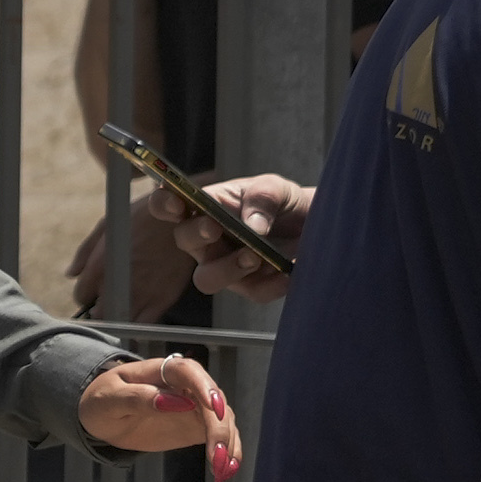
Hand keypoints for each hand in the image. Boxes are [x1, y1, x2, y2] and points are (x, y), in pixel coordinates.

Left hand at [66, 207, 191, 316]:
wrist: (185, 216)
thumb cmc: (144, 217)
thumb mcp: (108, 224)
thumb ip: (86, 252)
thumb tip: (71, 274)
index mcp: (100, 266)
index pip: (81, 296)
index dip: (87, 294)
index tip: (95, 290)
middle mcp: (117, 285)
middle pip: (98, 314)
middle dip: (101, 309)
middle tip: (110, 300)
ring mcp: (141, 295)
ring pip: (120, 323)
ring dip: (119, 318)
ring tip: (126, 306)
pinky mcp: (162, 301)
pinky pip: (145, 326)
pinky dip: (140, 328)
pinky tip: (141, 316)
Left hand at [76, 352, 241, 479]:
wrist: (102, 415)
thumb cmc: (103, 400)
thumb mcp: (110, 399)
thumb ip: (138, 398)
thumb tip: (175, 402)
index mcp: (161, 371)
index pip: (188, 372)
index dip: (205, 387)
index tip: (215, 408)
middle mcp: (185, 385)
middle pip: (212, 400)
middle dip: (218, 427)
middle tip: (215, 455)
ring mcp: (194, 405)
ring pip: (223, 419)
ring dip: (227, 444)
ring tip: (221, 471)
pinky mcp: (196, 426)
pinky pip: (218, 436)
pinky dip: (227, 452)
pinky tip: (227, 471)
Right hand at [173, 174, 306, 298]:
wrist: (316, 224)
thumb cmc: (285, 203)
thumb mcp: (276, 188)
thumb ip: (262, 197)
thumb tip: (252, 225)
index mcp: (205, 209)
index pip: (170, 206)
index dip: (164, 204)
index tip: (175, 202)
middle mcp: (207, 241)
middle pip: (184, 241)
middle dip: (195, 234)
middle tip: (214, 227)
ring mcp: (226, 266)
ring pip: (207, 278)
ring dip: (227, 268)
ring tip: (255, 255)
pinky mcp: (252, 287)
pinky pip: (254, 292)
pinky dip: (272, 284)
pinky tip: (288, 272)